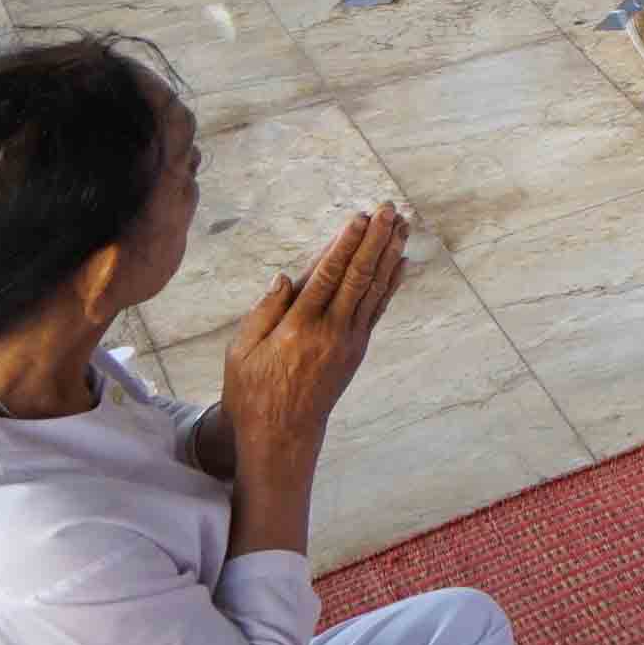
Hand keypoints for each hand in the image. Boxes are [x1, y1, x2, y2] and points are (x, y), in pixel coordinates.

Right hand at [219, 205, 409, 457]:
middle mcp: (329, 331)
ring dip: (389, 254)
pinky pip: (377, 309)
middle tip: (389, 209)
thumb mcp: (241, 353)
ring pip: (374, 289)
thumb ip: (263, 312)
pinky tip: (401, 262)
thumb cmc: (252, 392)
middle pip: (358, 276)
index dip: (344, 244)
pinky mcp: (357, 349)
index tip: (358, 217)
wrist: (282, 435)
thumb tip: (284, 276)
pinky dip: (391, 283)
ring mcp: (348, 341)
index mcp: (297, 328)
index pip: (327, 276)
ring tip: (402, 225)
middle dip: (375, 239)